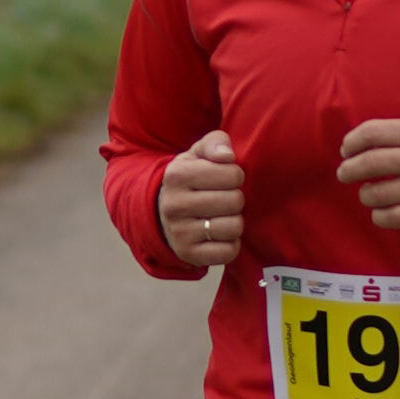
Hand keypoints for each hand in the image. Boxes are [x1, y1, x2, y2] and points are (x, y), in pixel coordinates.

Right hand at [156, 128, 244, 268]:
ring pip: (234, 227)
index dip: (235, 176)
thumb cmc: (191, 177)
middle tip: (224, 199)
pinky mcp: (188, 254)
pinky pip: (228, 252)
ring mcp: (179, 232)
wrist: (163, 212)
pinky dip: (230, 244)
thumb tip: (228, 156)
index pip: (232, 174)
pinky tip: (219, 235)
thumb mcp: (198, 153)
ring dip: (235, 222)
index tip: (224, 179)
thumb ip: (215, 143)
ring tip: (222, 216)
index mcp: (177, 175)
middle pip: (235, 201)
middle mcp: (174, 205)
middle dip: (236, 199)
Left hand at [339, 115, 399, 230]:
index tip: (346, 151)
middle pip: (371, 163)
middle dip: (349, 170)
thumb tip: (353, 145)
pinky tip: (380, 211)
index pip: (373, 132)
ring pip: (379, 193)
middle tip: (345, 174)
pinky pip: (394, 217)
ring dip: (365, 195)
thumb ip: (394, 134)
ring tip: (368, 193)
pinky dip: (379, 216)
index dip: (352, 142)